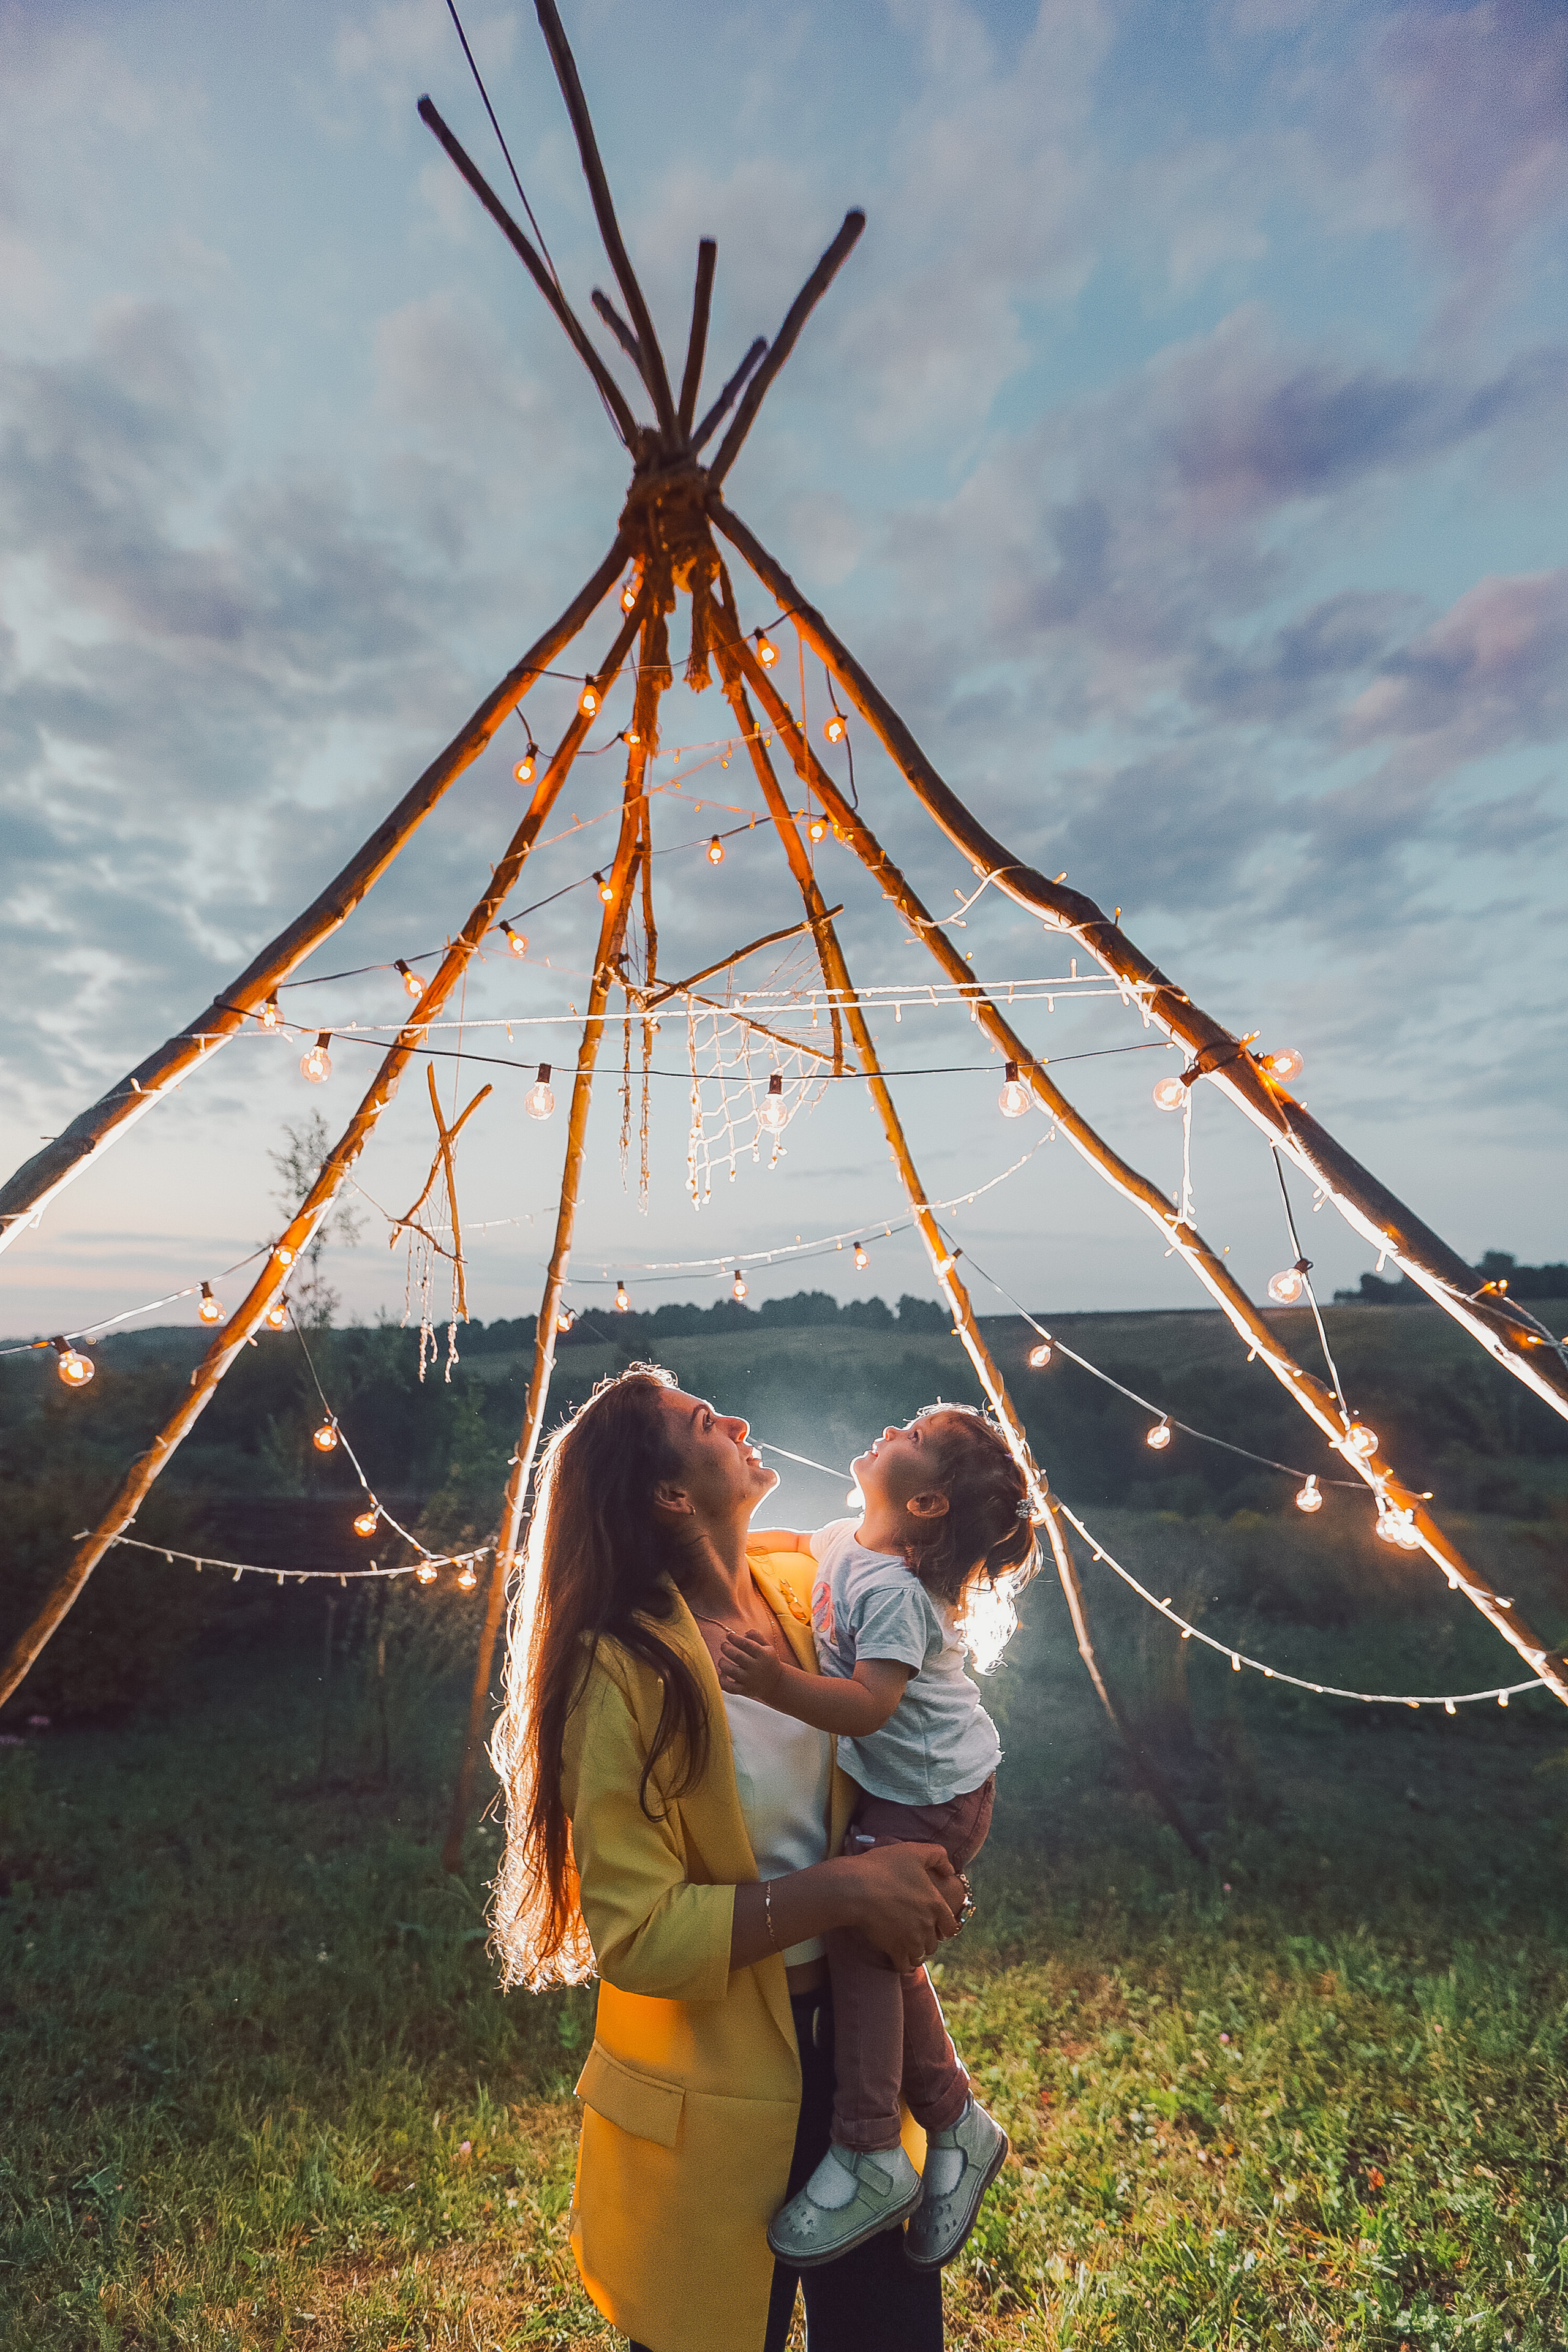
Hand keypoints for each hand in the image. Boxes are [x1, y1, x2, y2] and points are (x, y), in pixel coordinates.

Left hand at [717, 1628, 786, 1705]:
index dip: (735, 1638)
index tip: (729, 1635)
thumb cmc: (768, 1661)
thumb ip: (756, 1635)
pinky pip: (730, 1687)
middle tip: (723, 1645)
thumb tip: (741, 1633)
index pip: (747, 1644)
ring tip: (722, 1659)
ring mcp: (750, 1680)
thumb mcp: (767, 1646)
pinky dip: (722, 1681)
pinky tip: (723, 1674)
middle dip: (726, 1648)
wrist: (775, 1683)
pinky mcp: (745, 1690)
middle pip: (737, 1656)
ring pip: (732, 1671)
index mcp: (763, 1655)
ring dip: (722, 1663)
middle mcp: (757, 1668)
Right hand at [847, 1842, 962, 1972]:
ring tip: (908, 1946)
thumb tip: (950, 1869)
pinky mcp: (894, 1949)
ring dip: (916, 1952)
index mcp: (935, 1903)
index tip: (939, 1926)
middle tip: (918, 1933)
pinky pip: (905, 1966)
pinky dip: (904, 1964)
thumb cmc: (884, 1867)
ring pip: (921, 1955)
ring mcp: (911, 1940)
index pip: (951, 1925)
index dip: (945, 1925)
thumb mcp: (914, 1851)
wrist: (856, 1888)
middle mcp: (927, 1925)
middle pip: (934, 1942)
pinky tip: (900, 1959)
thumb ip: (938, 1856)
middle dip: (928, 1939)